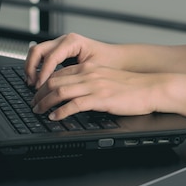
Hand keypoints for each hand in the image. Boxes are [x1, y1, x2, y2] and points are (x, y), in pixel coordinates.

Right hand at [25, 33, 109, 88]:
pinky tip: (39, 81)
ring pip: (37, 52)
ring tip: (33, 84)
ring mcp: (61, 44)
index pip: (50, 57)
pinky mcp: (60, 51)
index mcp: (73, 41)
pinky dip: (38, 67)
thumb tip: (58, 90)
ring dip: (32, 67)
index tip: (40, 87)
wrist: (118, 58)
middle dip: (32, 68)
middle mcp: (65, 40)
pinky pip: (43, 57)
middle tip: (33, 85)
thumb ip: (76, 77)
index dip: (43, 73)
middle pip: (37, 50)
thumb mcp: (93, 70)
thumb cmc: (109, 62)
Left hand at [31, 62, 164, 120]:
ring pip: (60, 91)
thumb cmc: (134, 87)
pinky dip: (61, 112)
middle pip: (54, 81)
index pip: (59, 73)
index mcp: (90, 68)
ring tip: (39, 111)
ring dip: (45, 103)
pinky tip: (55, 117)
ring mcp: (94, 86)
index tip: (39, 94)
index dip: (44, 84)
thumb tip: (77, 93)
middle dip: (39, 94)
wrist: (152, 89)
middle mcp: (89, 74)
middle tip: (34, 104)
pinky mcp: (101, 98)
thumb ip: (92, 82)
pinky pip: (74, 104)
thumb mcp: (108, 79)